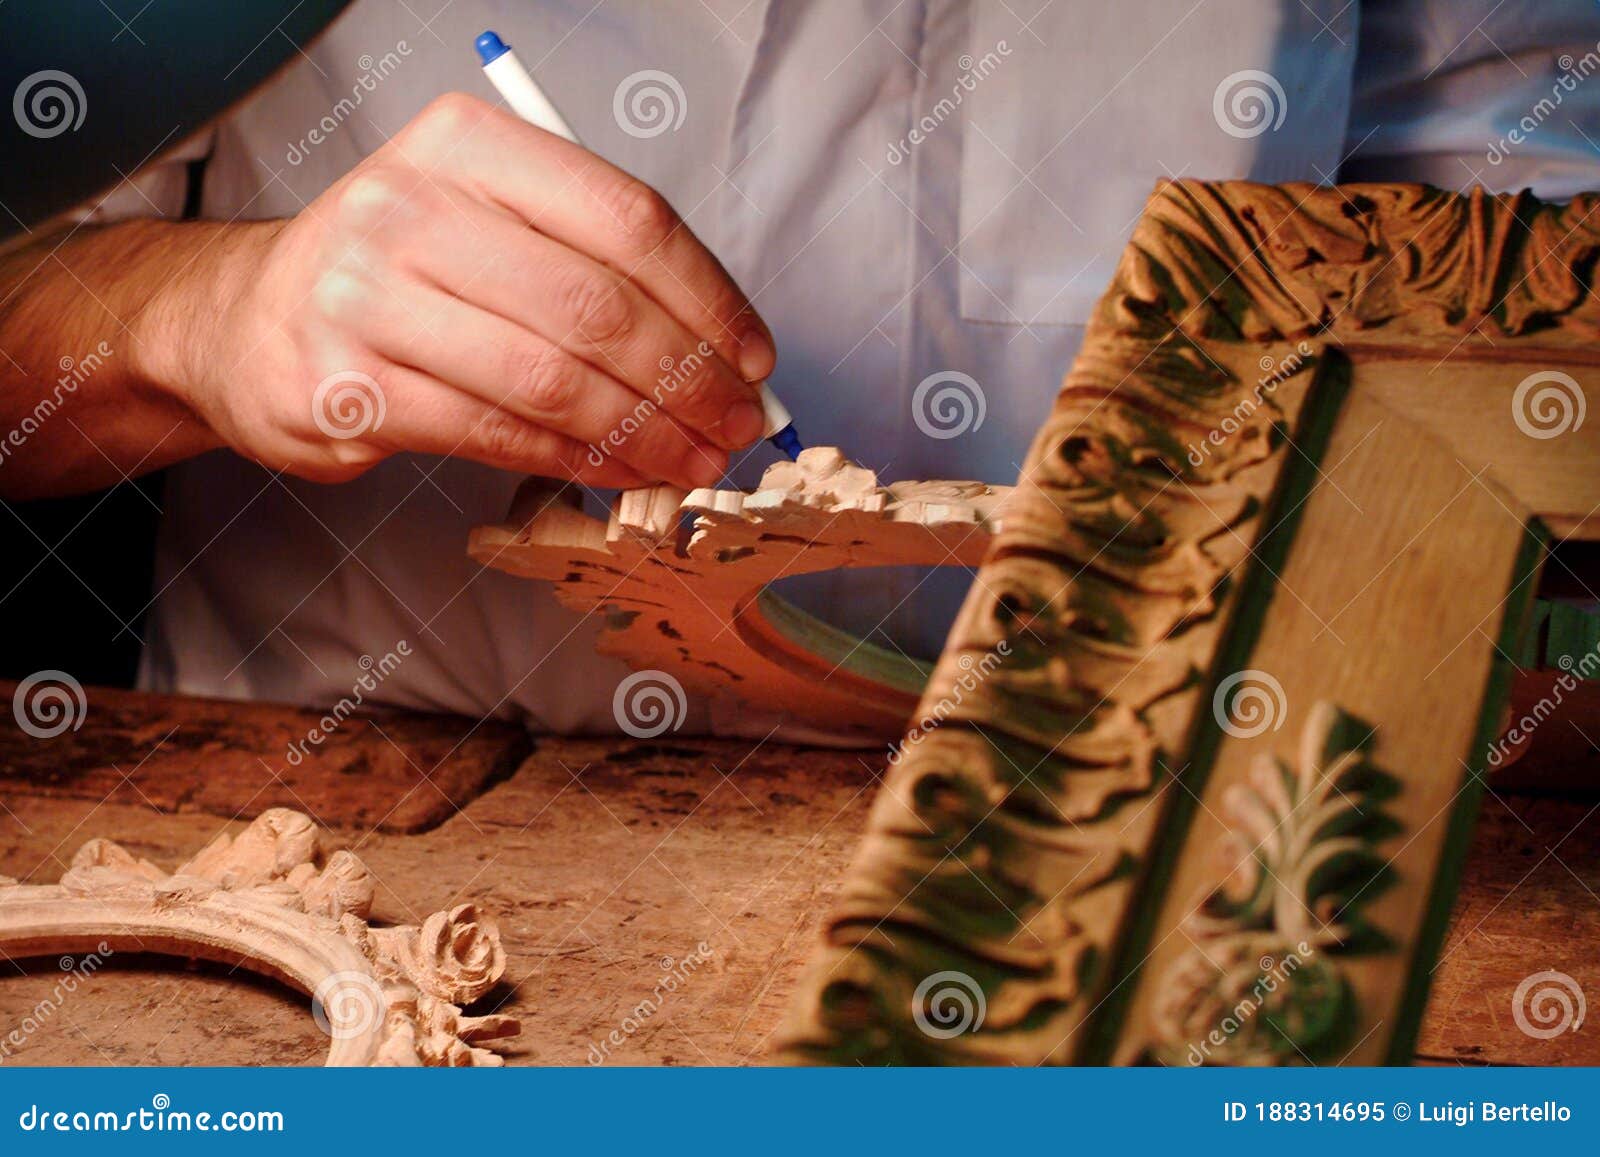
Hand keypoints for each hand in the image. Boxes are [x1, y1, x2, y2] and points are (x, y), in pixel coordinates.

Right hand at [155, 93, 775, 488]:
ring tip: (694, 460)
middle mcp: (410, 205)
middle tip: (737, 426)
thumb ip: (595, 263)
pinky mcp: (347, 387)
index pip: (627, 218)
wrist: (246, 320)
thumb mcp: (487, 222)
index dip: (710, 299)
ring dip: (644, 433)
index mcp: (467, 145)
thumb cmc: (400, 273)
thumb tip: (725, 351)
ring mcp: (367, 296)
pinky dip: (579, 460)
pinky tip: (621, 470)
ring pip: (552, 378)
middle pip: (597, 305)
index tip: (755, 358)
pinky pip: (499, 433)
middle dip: (689, 380)